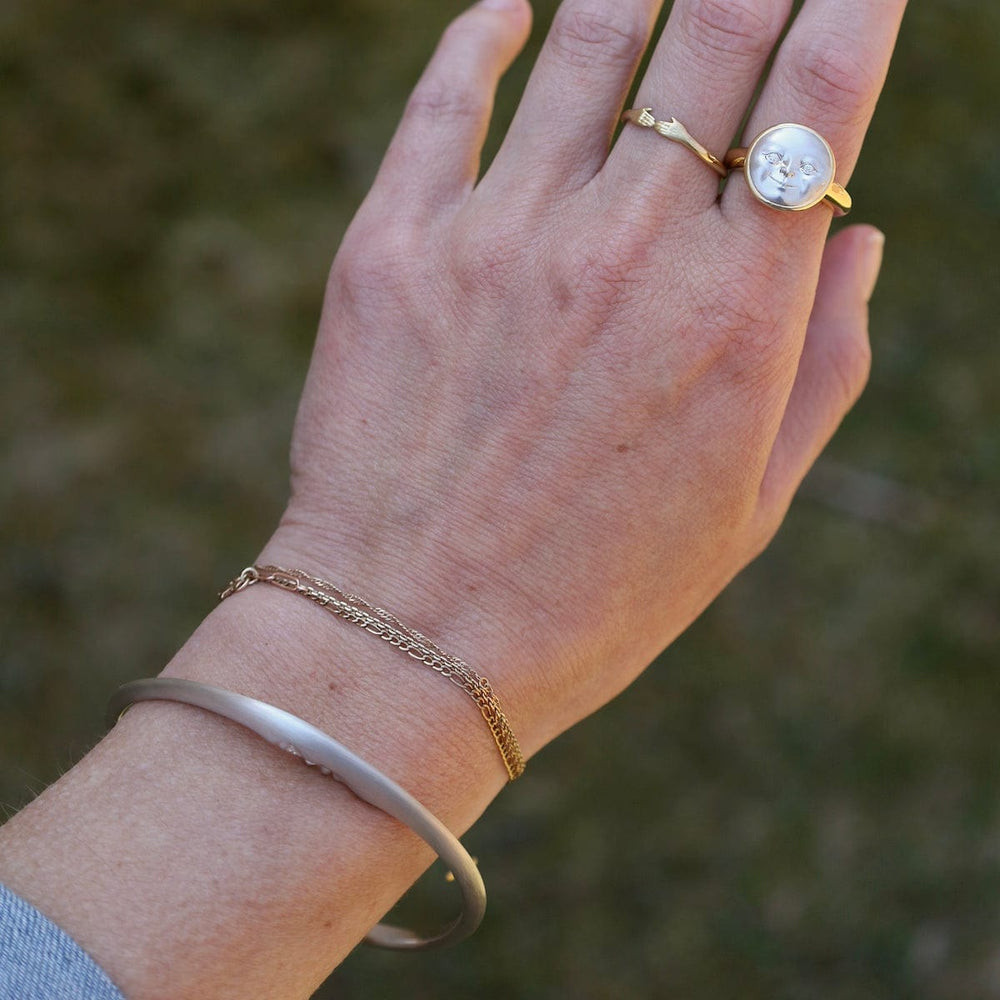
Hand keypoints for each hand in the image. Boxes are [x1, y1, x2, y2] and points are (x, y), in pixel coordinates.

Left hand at [264, 0, 903, 752]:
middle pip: (716, 31)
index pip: (821, 95)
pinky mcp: (393, 248)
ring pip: (588, 41)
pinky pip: (445, 97)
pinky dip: (484, 34)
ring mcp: (500, 237)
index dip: (854, 4)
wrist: (415, 640)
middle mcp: (627, 247)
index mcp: (736, 311)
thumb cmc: (597, 594)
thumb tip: (854, 236)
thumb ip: (823, 364)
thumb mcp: (748, 506)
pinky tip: (508, 12)